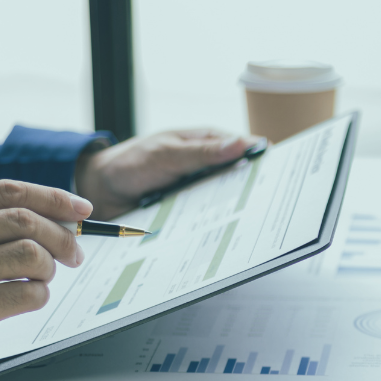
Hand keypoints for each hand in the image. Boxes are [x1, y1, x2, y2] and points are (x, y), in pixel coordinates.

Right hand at [0, 180, 91, 380]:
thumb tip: (59, 216)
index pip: (10, 191)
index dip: (55, 198)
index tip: (82, 210)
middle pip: (25, 221)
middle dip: (62, 237)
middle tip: (73, 254)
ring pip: (30, 256)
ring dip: (48, 269)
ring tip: (40, 278)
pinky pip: (24, 295)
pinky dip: (38, 296)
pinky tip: (27, 298)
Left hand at [74, 129, 260, 219]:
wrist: (99, 190)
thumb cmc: (131, 162)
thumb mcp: (166, 154)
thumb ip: (202, 152)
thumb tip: (242, 144)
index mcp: (207, 142)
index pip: (245, 149)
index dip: (264, 161)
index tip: (281, 174)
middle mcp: (208, 167)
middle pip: (240, 179)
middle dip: (253, 191)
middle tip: (269, 206)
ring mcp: (199, 190)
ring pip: (226, 202)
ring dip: (234, 212)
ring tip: (250, 227)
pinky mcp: (189, 212)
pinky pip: (207, 220)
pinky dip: (213, 226)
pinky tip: (221, 237)